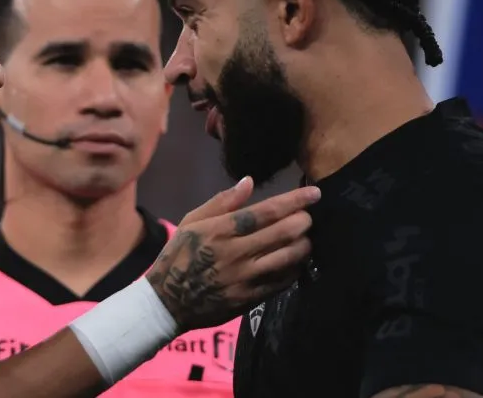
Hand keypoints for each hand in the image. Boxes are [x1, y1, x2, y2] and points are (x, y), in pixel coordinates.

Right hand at [145, 177, 318, 331]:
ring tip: (305, 237)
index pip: (266, 211)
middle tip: (308, 216)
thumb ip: (222, 202)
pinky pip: (283, 280)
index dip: (294, 201)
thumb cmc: (180, 254)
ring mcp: (245, 278)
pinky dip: (296, 267)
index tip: (314, 194)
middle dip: (304, 220)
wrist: (168, 301)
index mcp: (220, 230)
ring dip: (304, 244)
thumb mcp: (192, 221)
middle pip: (284, 232)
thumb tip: (249, 181)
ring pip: (289, 257)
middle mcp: (236, 253)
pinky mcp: (251, 298)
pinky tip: (295, 260)